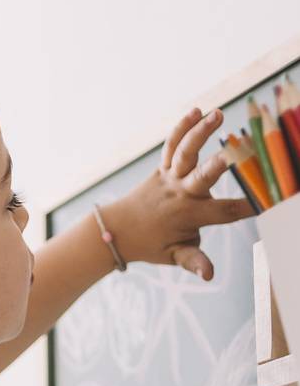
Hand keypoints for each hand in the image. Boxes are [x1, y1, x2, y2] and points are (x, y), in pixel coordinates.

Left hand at [101, 106, 255, 280]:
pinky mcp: (162, 168)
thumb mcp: (174, 256)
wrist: (117, 230)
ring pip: (185, 153)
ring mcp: (170, 178)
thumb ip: (193, 261)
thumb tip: (210, 275)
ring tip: (217, 114)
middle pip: (202, 177)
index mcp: (189, 216)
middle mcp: (180, 193)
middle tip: (233, 153)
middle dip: (218, 166)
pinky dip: (182, 128)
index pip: (224, 212)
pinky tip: (196, 111)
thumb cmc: (151, 244)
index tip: (268, 199)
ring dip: (199, 133)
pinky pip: (172, 146)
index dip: (247, 207)